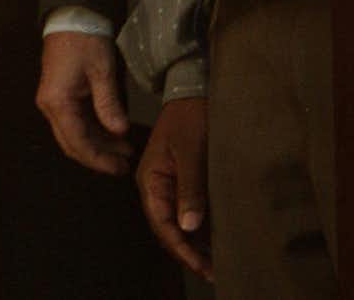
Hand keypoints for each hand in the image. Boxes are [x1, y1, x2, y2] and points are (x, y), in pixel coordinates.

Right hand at [36, 31, 132, 173]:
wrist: (71, 18)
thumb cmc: (86, 42)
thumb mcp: (102, 72)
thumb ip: (109, 104)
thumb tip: (119, 132)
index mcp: (57, 102)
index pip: (77, 142)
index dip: (98, 159)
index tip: (119, 168)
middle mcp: (50, 106)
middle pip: (72, 143)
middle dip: (98, 157)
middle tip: (124, 166)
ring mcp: (53, 102)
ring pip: (74, 135)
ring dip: (98, 146)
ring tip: (124, 151)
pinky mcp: (60, 97)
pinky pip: (76, 123)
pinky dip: (94, 132)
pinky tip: (113, 135)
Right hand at [136, 96, 211, 279]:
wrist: (194, 93)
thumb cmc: (192, 119)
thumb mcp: (192, 153)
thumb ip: (190, 189)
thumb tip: (189, 226)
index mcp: (150, 179)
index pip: (162, 222)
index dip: (182, 247)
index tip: (203, 266)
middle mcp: (154, 185)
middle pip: (167, 227)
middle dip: (188, 252)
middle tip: (213, 272)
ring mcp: (167, 184)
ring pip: (176, 222)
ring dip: (194, 243)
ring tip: (216, 264)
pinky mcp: (180, 180)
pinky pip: (185, 211)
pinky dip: (198, 229)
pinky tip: (214, 241)